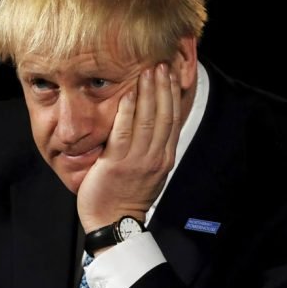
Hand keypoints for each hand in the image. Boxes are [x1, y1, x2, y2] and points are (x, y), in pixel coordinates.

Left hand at [77, 63, 181, 232]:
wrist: (113, 223)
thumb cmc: (124, 197)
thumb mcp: (147, 171)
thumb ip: (149, 148)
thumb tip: (149, 124)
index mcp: (163, 158)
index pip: (173, 120)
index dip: (172, 95)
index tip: (171, 74)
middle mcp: (155, 157)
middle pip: (164, 115)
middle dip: (163, 87)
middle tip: (161, 63)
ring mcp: (138, 160)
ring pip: (148, 120)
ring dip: (149, 93)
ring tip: (148, 70)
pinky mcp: (118, 163)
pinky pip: (124, 132)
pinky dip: (128, 111)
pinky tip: (128, 94)